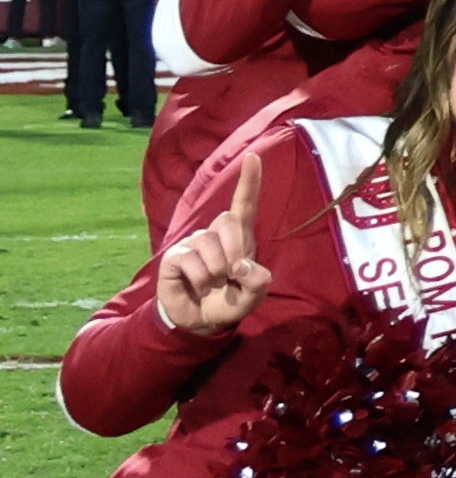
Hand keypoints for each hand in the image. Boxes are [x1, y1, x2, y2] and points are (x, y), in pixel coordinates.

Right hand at [154, 153, 272, 333]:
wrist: (200, 321)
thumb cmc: (228, 302)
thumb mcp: (252, 296)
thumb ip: (258, 282)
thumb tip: (240, 266)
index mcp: (240, 238)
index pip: (244, 205)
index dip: (249, 182)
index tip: (254, 157)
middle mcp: (215, 234)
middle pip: (229, 221)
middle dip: (236, 251)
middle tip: (231, 275)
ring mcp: (193, 243)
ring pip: (209, 245)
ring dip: (216, 272)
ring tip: (212, 284)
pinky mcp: (175, 256)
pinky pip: (191, 261)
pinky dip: (200, 280)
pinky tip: (197, 286)